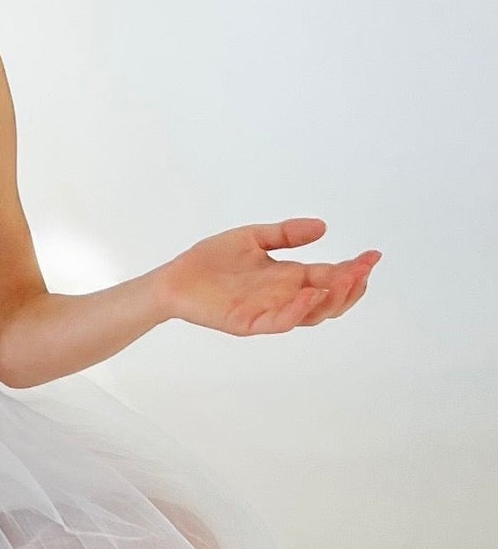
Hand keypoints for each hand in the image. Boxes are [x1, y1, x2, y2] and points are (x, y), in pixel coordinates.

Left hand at [158, 218, 379, 335]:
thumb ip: (286, 234)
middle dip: (350, 286)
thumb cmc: (212, 260)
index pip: (329, 276)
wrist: (175, 278)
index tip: (373, 256)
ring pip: (310, 315)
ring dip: (330, 298)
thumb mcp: (254, 238)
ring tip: (344, 279)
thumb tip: (322, 227)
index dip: (353, 269)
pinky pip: (279, 322)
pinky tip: (308, 294)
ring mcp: (269, 311)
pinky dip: (297, 311)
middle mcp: (284, 297)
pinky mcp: (249, 322)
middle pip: (328, 300)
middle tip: (363, 269)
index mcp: (288, 278)